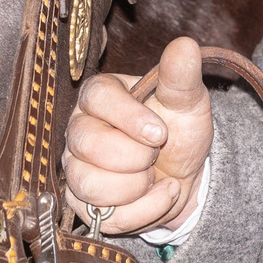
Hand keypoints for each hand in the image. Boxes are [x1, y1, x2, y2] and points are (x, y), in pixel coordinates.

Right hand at [62, 35, 212, 235]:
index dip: (130, 118)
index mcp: (98, 97)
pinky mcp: (83, 205)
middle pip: (89, 146)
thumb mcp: (187, 101)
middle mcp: (78, 131)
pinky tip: (158, 194)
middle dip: (136, 157)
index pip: (98, 99)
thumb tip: (184, 45)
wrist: (186, 174)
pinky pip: (106, 216)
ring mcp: (76, 169)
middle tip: (156, 153)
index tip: (160, 132)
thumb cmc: (178, 130)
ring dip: (138, 186)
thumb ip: (180, 76)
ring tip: (155, 175)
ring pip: (91, 185)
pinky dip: (144, 210)